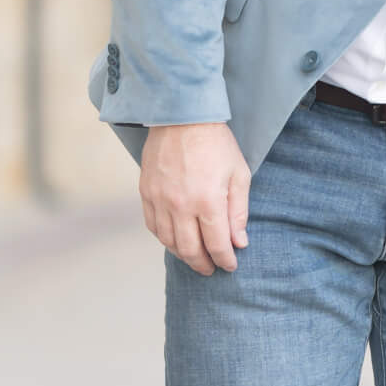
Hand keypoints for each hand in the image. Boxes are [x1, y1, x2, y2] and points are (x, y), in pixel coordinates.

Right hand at [139, 122, 250, 274]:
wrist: (181, 117)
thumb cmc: (216, 144)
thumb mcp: (239, 175)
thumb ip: (239, 212)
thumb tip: (239, 242)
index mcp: (208, 201)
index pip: (216, 245)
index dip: (225, 260)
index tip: (230, 266)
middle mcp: (180, 205)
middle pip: (189, 250)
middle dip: (202, 264)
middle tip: (211, 269)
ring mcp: (159, 200)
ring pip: (168, 241)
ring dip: (182, 255)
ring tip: (195, 257)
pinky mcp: (146, 192)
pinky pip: (152, 226)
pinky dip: (164, 238)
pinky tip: (175, 240)